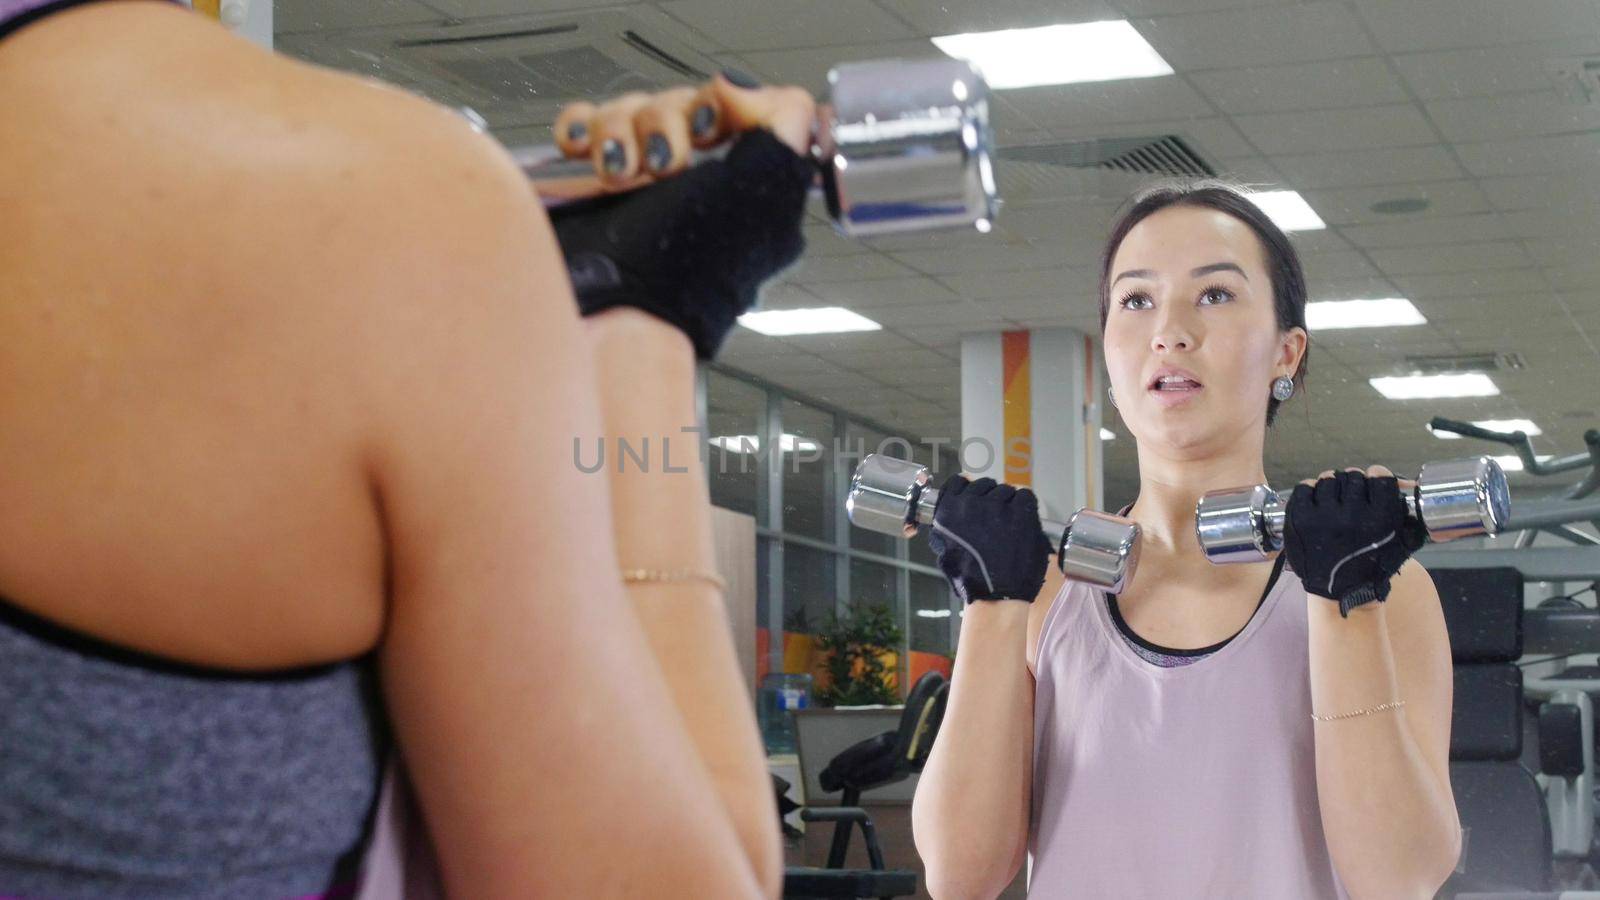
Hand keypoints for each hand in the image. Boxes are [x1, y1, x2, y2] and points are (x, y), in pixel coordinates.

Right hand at [546, 75, 815, 359]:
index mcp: (743, 184)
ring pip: (631, 107)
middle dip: (665, 125)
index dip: (722, 107)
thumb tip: (743, 85)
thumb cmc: (682, 274)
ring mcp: (639, 179)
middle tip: (661, 167)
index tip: (710, 131)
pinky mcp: (588, 179)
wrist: (608, 311)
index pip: (739, 107)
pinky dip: (582, 127)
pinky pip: (585, 122)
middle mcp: (692, 181)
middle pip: (680, 103)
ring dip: (621, 131)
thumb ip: (783, 124)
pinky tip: (583, 151)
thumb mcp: (764, 195)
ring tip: (617, 175)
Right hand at [926, 476, 1052, 603]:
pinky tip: (1022, 522)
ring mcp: (996, 505)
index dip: (970, 489)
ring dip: (1008, 502)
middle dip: (990, 499)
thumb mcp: (945, 551)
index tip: (975, 500)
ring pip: (1005, 490)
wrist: (996, 596)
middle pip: (985, 485)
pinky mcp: (1020, 511)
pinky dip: (1025, 505)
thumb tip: (953, 509)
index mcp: (949, 510)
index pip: (960, 481)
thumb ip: (947, 528)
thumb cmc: (971, 580)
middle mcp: (970, 502)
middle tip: (995, 520)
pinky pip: (1025, 495)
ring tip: (1010, 525)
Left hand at [1282, 466, 1427, 616]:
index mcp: (1380, 519)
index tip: (1374, 479)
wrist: (1340, 591)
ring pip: (1328, 479)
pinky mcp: (1299, 519)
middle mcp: (1352, 515)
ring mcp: (1322, 517)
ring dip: (1332, 484)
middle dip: (1354, 482)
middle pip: (1353, 476)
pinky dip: (1310, 489)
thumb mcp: (1398, 540)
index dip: (1377, 475)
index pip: (1380, 477)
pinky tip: (1316, 499)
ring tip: (1334, 497)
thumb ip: (1403, 511)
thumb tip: (1406, 482)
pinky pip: (1304, 487)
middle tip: (1351, 493)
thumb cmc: (1372, 565)